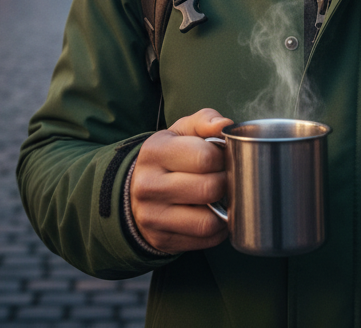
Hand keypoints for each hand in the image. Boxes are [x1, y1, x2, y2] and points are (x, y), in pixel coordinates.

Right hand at [130, 107, 232, 252]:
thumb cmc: (168, 157)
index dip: (223, 157)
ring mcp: (152, 216)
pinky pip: (205, 239)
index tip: (222, 158)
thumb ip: (204, 121)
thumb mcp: (180, 132)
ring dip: (224, 210)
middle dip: (226, 183)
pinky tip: (213, 215)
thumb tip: (226, 124)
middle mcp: (149, 184)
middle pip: (209, 189)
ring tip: (221, 198)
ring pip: (208, 220)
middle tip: (225, 178)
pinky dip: (218, 229)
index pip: (204, 157)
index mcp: (155, 151)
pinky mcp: (161, 239)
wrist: (134, 191)